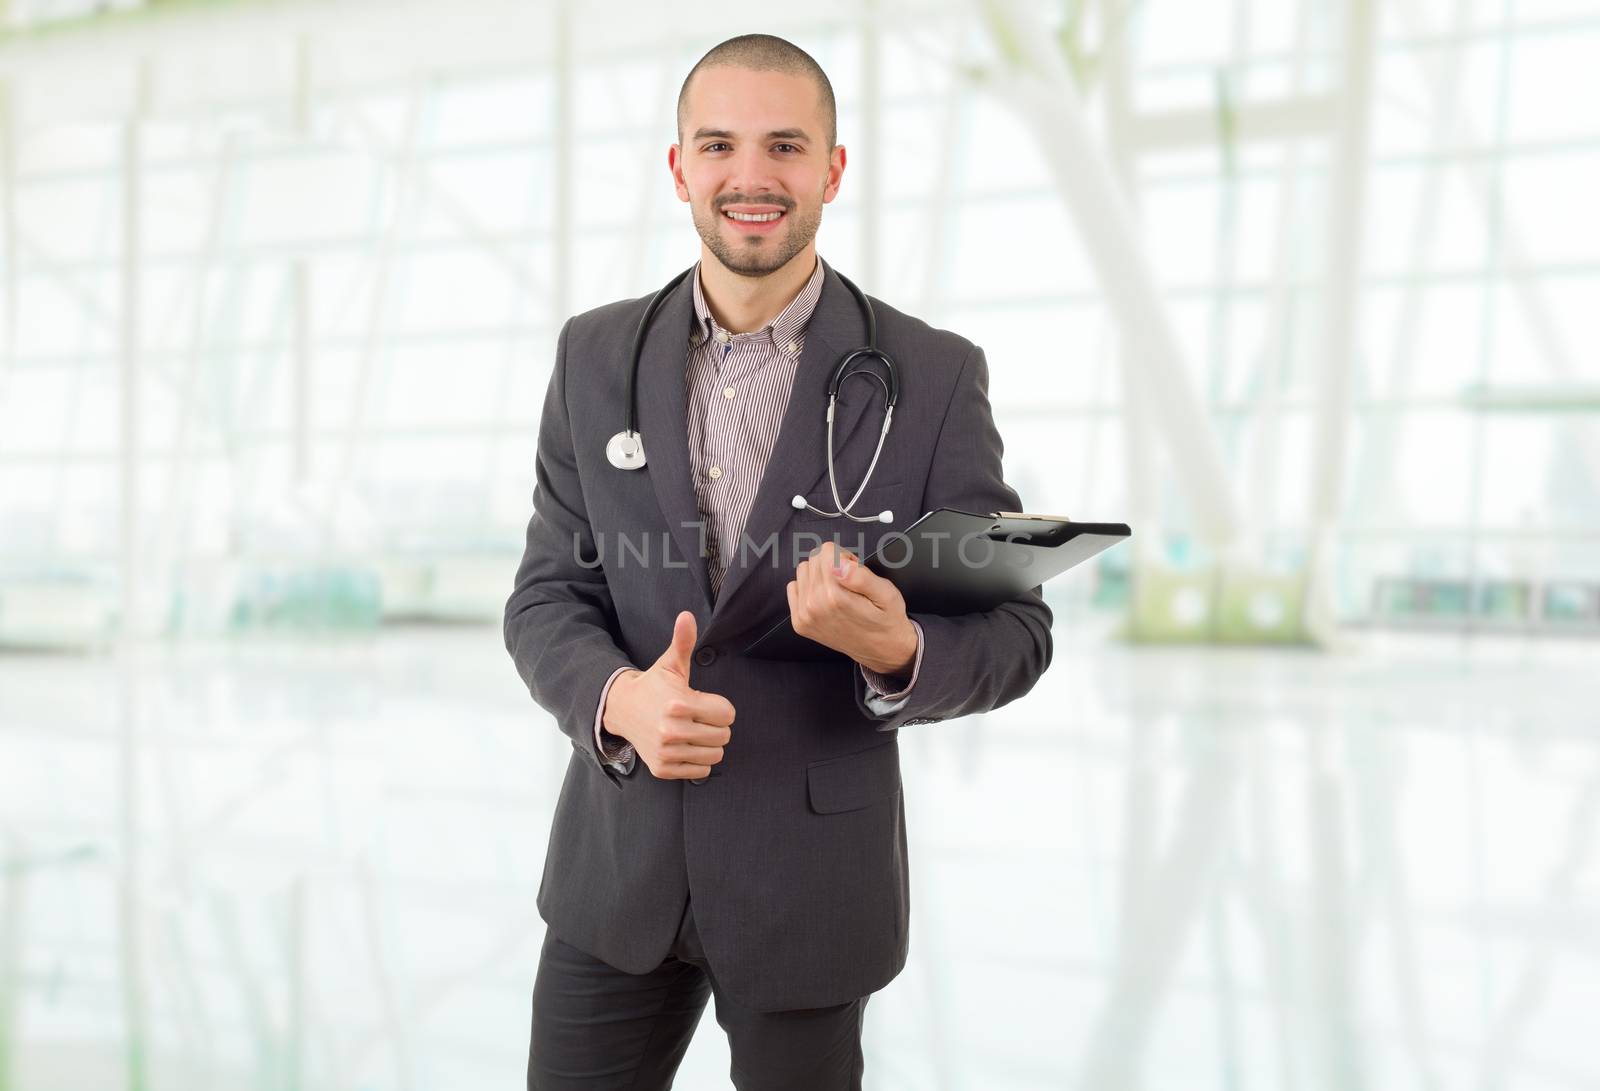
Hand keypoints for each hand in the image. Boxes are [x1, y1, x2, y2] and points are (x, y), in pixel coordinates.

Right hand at [602, 611, 734, 779]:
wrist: (622, 710)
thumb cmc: (654, 686)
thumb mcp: (670, 664)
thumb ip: (683, 642)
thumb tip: (687, 616)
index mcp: (678, 704)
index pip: (727, 714)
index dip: (721, 707)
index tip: (705, 703)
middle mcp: (671, 730)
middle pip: (724, 736)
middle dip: (717, 726)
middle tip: (699, 717)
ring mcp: (666, 752)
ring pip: (715, 755)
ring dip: (709, 744)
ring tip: (693, 731)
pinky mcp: (663, 768)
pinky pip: (702, 770)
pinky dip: (698, 760)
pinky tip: (685, 745)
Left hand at [787, 541, 917, 675]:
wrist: (881, 649)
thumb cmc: (885, 619)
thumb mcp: (886, 593)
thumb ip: (861, 577)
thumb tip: (839, 564)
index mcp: (835, 596)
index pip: (827, 551)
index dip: (844, 557)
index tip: (854, 571)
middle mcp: (815, 606)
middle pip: (815, 559)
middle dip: (833, 564)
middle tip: (849, 581)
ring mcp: (805, 616)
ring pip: (803, 570)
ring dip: (820, 575)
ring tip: (839, 590)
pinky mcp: (800, 622)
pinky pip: (793, 587)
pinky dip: (808, 588)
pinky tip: (825, 598)